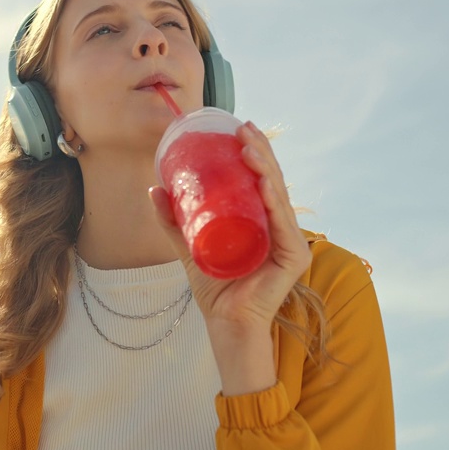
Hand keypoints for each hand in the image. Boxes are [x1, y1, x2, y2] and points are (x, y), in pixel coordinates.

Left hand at [150, 121, 310, 392]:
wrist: (225, 322)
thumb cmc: (214, 286)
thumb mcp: (187, 244)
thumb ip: (172, 220)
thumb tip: (153, 187)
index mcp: (265, 221)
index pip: (263, 180)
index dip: (254, 152)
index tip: (239, 128)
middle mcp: (283, 227)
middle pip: (274, 181)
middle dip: (260, 151)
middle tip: (242, 129)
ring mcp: (292, 241)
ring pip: (280, 195)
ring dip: (266, 168)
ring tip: (248, 147)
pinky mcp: (295, 257)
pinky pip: (285, 224)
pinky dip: (275, 201)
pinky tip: (266, 184)